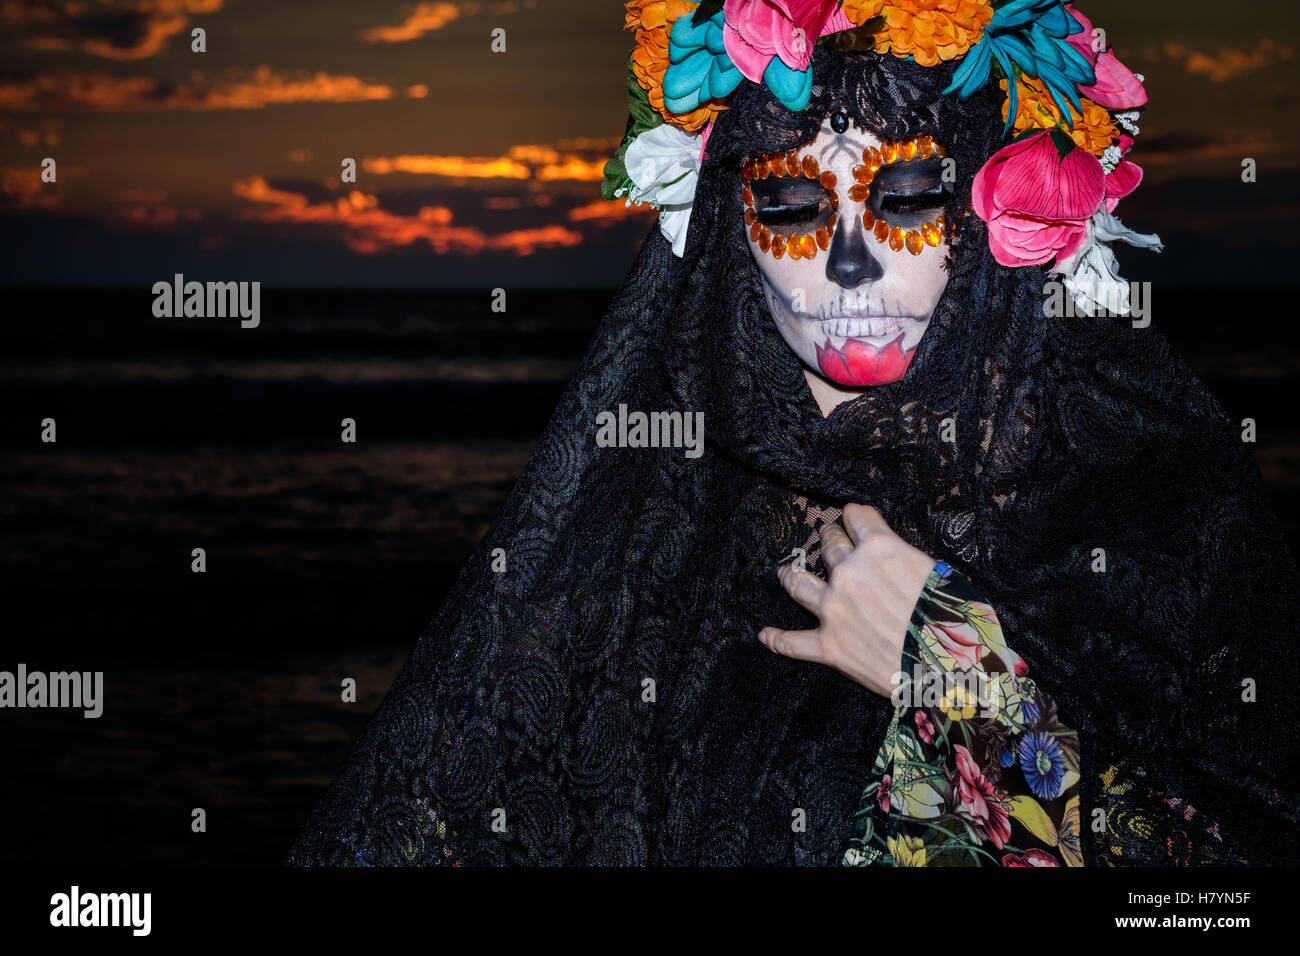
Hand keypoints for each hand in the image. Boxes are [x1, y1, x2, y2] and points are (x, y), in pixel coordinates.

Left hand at [758, 503, 935, 696]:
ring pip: (799, 582)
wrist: (951, 669)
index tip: (854, 519)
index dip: (855, 516)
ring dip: (790, 575)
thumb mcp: (942, 572)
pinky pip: (793, 643)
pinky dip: (777, 639)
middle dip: (827, 539)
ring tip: (784, 573)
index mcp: (880, 549)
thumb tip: (900, 561)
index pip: (856, 516)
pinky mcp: (828, 646)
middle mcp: (849, 573)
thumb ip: (909, 559)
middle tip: (827, 541)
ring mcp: (833, 610)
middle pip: (827, 545)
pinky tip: (764, 635)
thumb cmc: (956, 620)